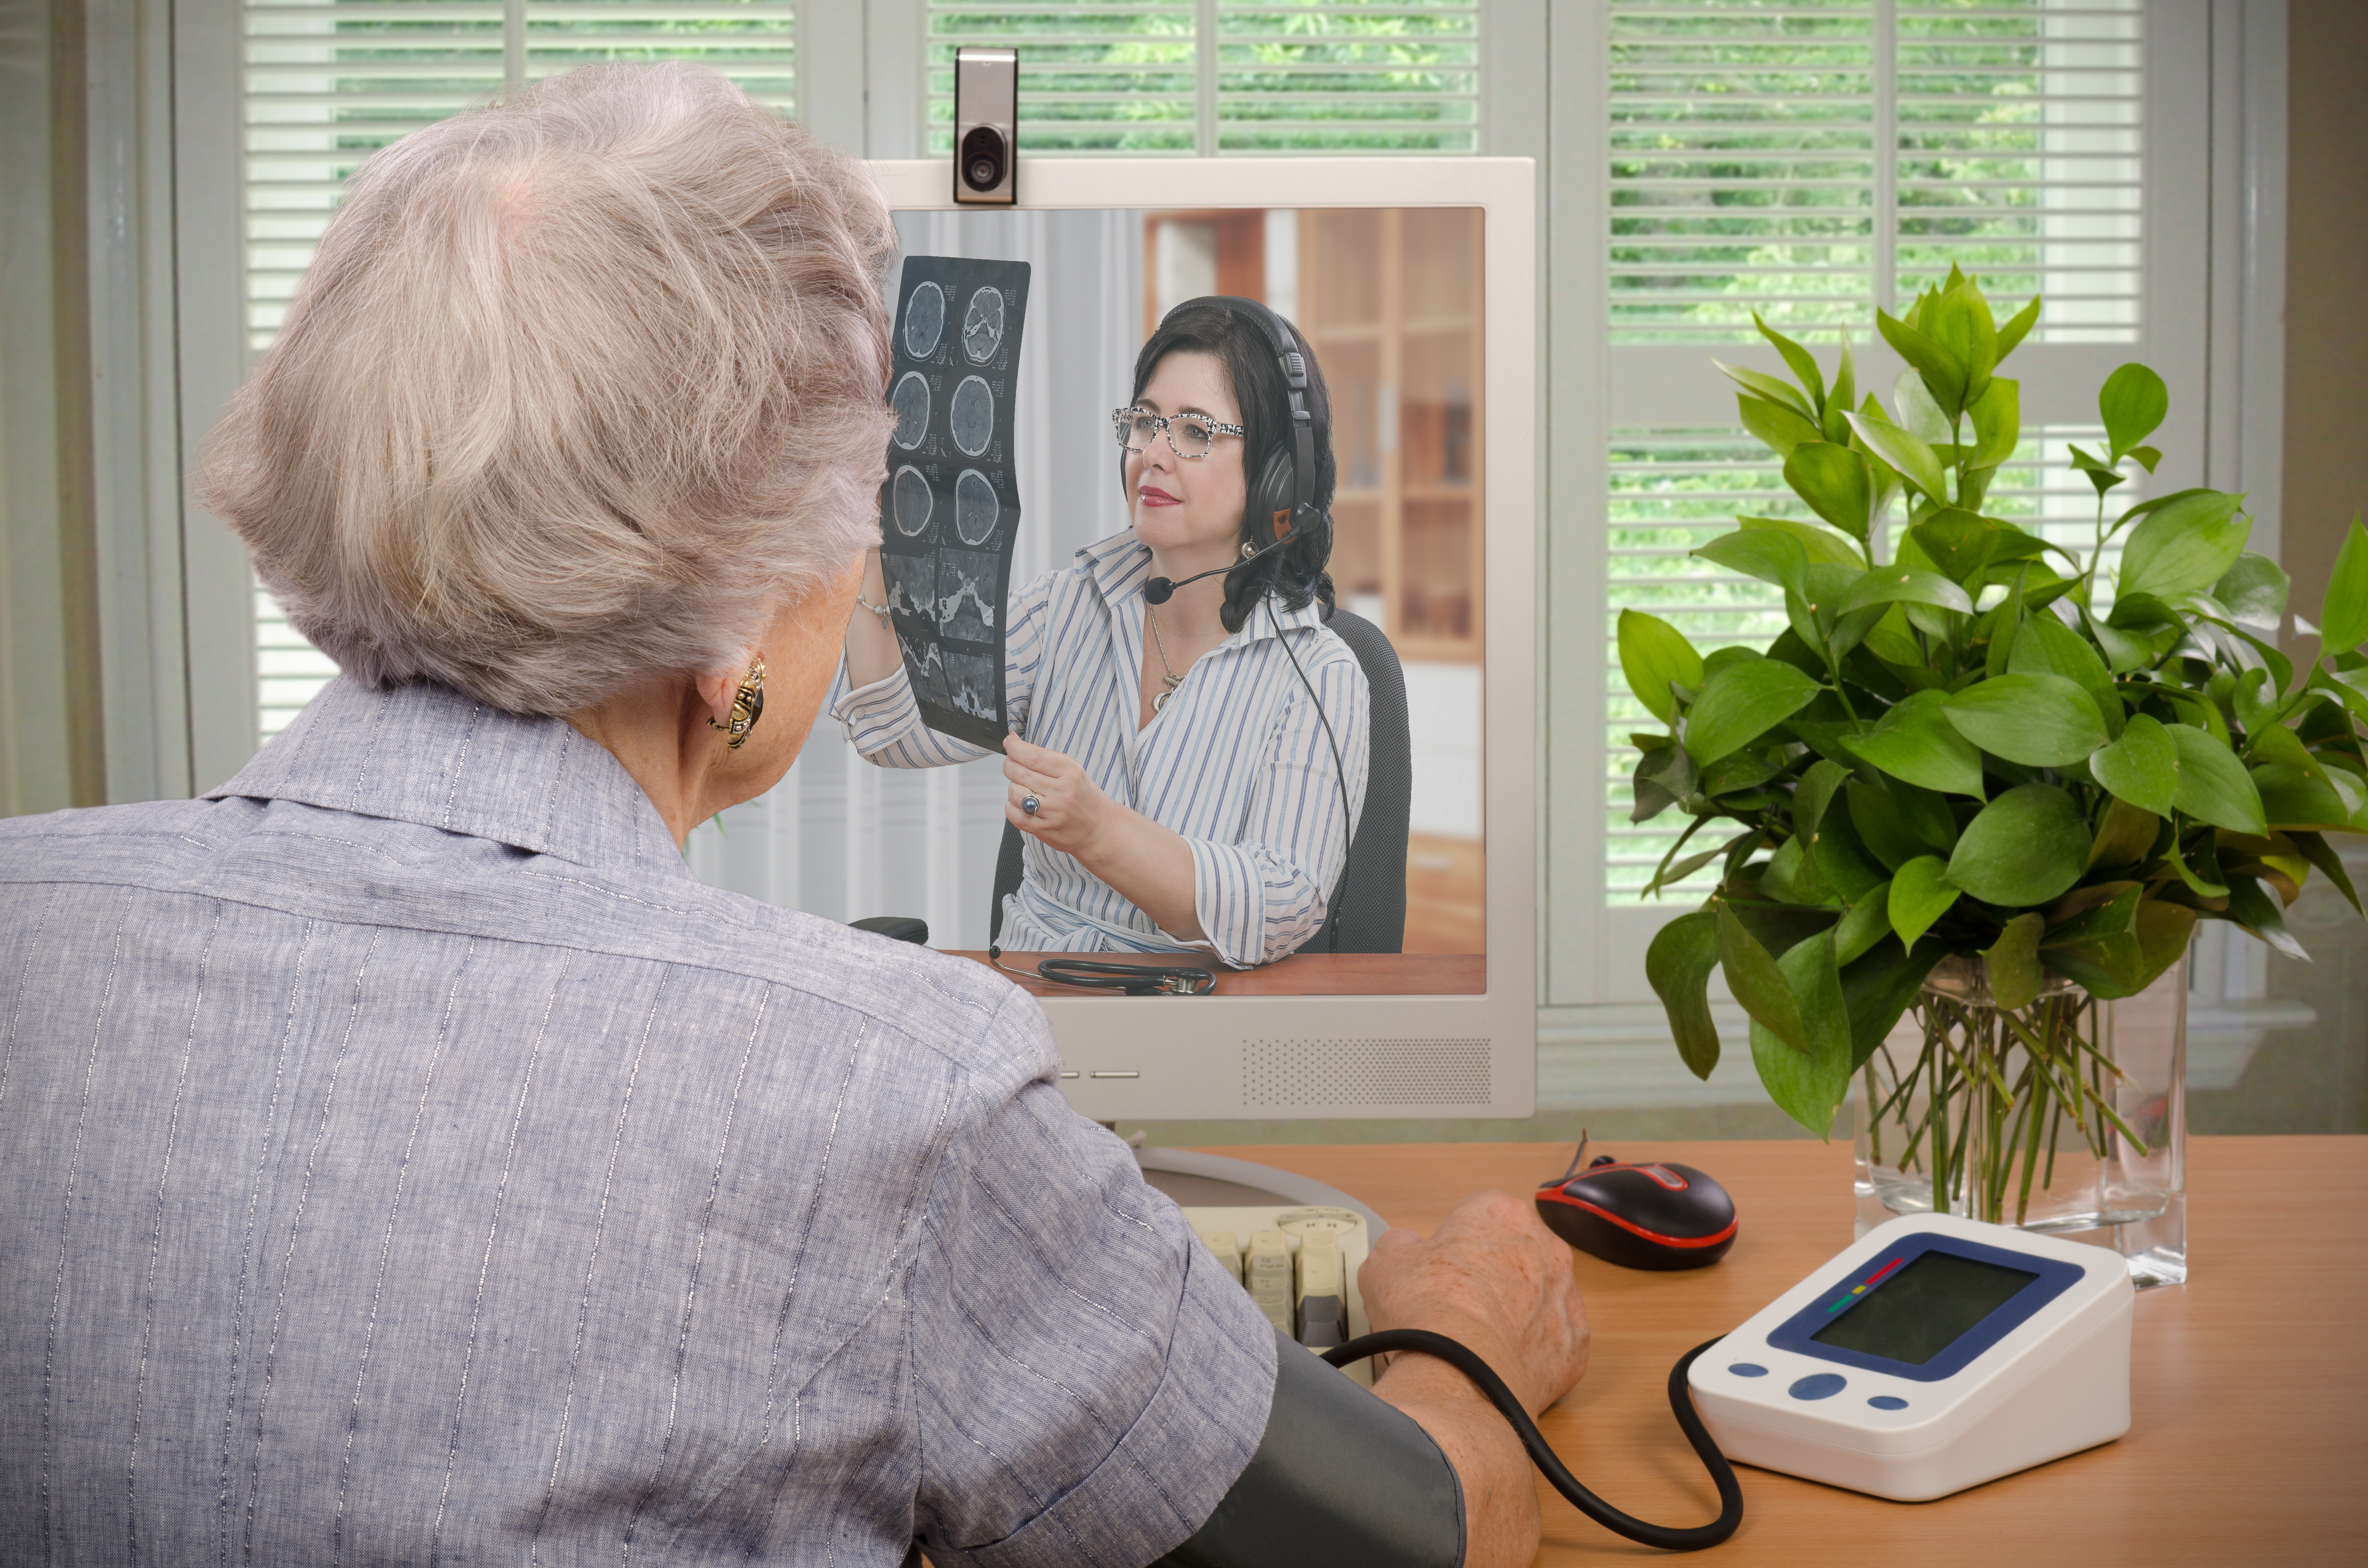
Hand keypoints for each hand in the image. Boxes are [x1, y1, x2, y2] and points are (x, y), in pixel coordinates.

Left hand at [1002, 735, 1112, 857]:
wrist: (1099, 828)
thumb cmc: (1084, 797)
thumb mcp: (1072, 770)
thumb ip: (1043, 757)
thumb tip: (1013, 742)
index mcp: (1071, 772)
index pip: (1033, 757)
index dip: (1014, 748)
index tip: (1009, 743)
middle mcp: (1062, 792)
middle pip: (1020, 773)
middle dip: (1009, 765)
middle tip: (1012, 764)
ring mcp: (1052, 812)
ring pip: (1015, 793)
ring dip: (1012, 787)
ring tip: (1023, 787)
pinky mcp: (1043, 829)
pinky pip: (1014, 814)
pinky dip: (1011, 806)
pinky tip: (1022, 804)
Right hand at [1360, 1190, 1590, 1416]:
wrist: (1460, 1375)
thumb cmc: (1427, 1311)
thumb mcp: (1386, 1262)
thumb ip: (1401, 1245)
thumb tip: (1405, 1249)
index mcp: (1502, 1213)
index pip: (1479, 1216)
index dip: (1455, 1243)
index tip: (1439, 1268)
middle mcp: (1546, 1247)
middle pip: (1516, 1254)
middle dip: (1493, 1274)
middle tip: (1457, 1304)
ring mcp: (1566, 1297)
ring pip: (1540, 1298)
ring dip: (1516, 1312)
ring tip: (1477, 1339)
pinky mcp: (1576, 1345)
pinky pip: (1553, 1342)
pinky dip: (1532, 1352)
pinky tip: (1499, 1363)